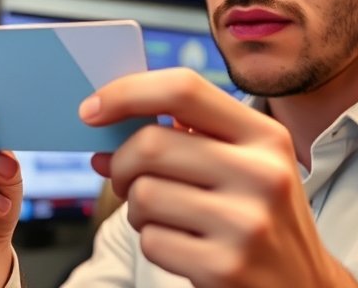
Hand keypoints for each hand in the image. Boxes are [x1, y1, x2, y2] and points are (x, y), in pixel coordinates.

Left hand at [79, 68, 357, 287]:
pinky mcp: (225, 267)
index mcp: (265, 136)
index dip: (127, 92)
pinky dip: (153, 243)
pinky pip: (151, 240)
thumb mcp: (245, 166)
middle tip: (125, 179)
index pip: (184, 89)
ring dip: (137, 210)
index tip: (91, 109)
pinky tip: (181, 246)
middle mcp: (263, 173)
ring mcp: (246, 223)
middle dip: (123, 164)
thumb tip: (104, 129)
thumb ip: (188, 137)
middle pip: (151, 144)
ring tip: (164, 217)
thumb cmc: (260, 218)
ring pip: (144, 194)